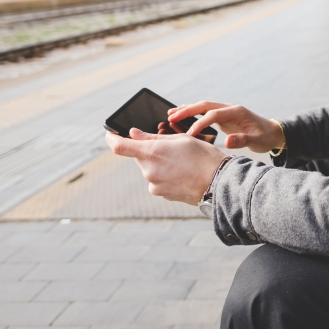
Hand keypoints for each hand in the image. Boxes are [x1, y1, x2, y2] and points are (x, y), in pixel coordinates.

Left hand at [105, 128, 225, 204]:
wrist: (219, 183)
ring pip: (150, 169)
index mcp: (152, 153)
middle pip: (140, 157)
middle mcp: (149, 171)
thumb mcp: (181, 139)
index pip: (120, 147)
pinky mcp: (162, 195)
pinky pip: (159, 180)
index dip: (111, 138)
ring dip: (160, 163)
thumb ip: (154, 137)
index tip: (109, 134)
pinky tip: (184, 172)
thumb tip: (134, 134)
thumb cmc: (204, 157)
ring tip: (184, 162)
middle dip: (150, 151)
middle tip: (171, 147)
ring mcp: (155, 185)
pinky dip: (167, 174)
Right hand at [168, 101, 284, 152]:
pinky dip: (193, 114)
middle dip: (187, 111)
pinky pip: (205, 113)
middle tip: (170, 117)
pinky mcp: (223, 117)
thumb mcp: (257, 141)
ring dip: (187, 110)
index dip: (200, 123)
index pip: (213, 114)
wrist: (272, 133)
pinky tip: (181, 116)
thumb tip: (227, 142)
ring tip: (170, 114)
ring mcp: (226, 111)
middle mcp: (230, 108)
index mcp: (237, 112)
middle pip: (205, 106)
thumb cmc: (265, 137)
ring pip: (203, 107)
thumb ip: (242, 140)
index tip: (189, 134)